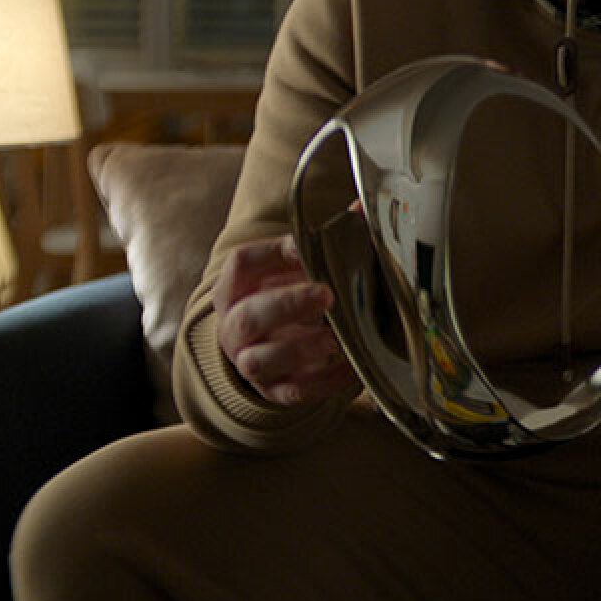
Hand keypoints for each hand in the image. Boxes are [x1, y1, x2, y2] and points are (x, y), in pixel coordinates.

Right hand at [214, 236, 357, 406]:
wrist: (270, 344)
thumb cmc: (288, 293)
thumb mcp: (298, 268)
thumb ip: (328, 239)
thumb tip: (365, 208)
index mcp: (237, 287)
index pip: (241, 265)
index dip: (273, 254)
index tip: (306, 248)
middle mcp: (235, 325)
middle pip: (247, 317)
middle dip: (286, 304)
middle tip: (326, 295)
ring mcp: (250, 360)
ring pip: (259, 361)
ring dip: (298, 349)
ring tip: (333, 339)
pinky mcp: (274, 390)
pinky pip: (292, 392)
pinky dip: (322, 382)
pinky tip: (350, 368)